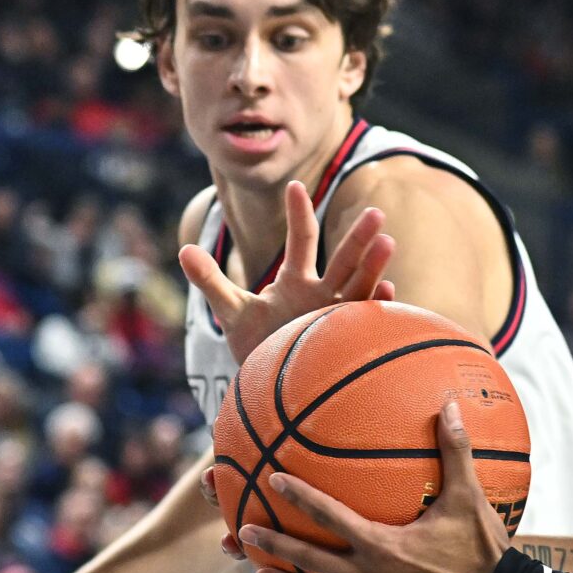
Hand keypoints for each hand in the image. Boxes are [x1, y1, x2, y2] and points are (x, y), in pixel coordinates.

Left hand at [179, 180, 395, 364]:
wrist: (276, 388)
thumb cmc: (258, 346)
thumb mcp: (234, 311)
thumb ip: (212, 281)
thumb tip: (183, 249)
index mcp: (296, 281)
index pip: (302, 240)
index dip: (298, 213)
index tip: (294, 185)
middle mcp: (322, 294)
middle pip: (343, 260)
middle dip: (358, 238)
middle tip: (375, 212)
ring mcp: (338, 318)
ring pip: (360, 288)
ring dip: (373, 267)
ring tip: (388, 242)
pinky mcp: (347, 344)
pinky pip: (366, 323)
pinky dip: (376, 308)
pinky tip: (389, 291)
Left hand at [239, 400, 506, 572]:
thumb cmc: (481, 547)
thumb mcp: (468, 497)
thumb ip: (455, 451)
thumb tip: (450, 405)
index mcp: (382, 545)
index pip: (330, 516)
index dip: (300, 497)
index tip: (273, 480)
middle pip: (310, 562)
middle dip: (275, 546)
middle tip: (244, 533)